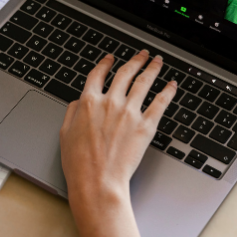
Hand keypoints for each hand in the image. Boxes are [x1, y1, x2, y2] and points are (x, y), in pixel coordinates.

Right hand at [59, 51, 177, 236]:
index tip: (110, 59)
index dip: (105, 64)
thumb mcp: (64, 134)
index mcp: (89, 102)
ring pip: (144, 82)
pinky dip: (168, 91)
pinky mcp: (145, 126)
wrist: (97, 181)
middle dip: (134, 60)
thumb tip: (77, 103)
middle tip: (141, 54)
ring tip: (157, 61)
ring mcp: (129, 112)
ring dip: (152, 68)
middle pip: (125, 73)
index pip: (98, 75)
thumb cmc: (79, 164)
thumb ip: (71, 113)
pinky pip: (160, 103)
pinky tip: (172, 85)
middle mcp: (110, 102)